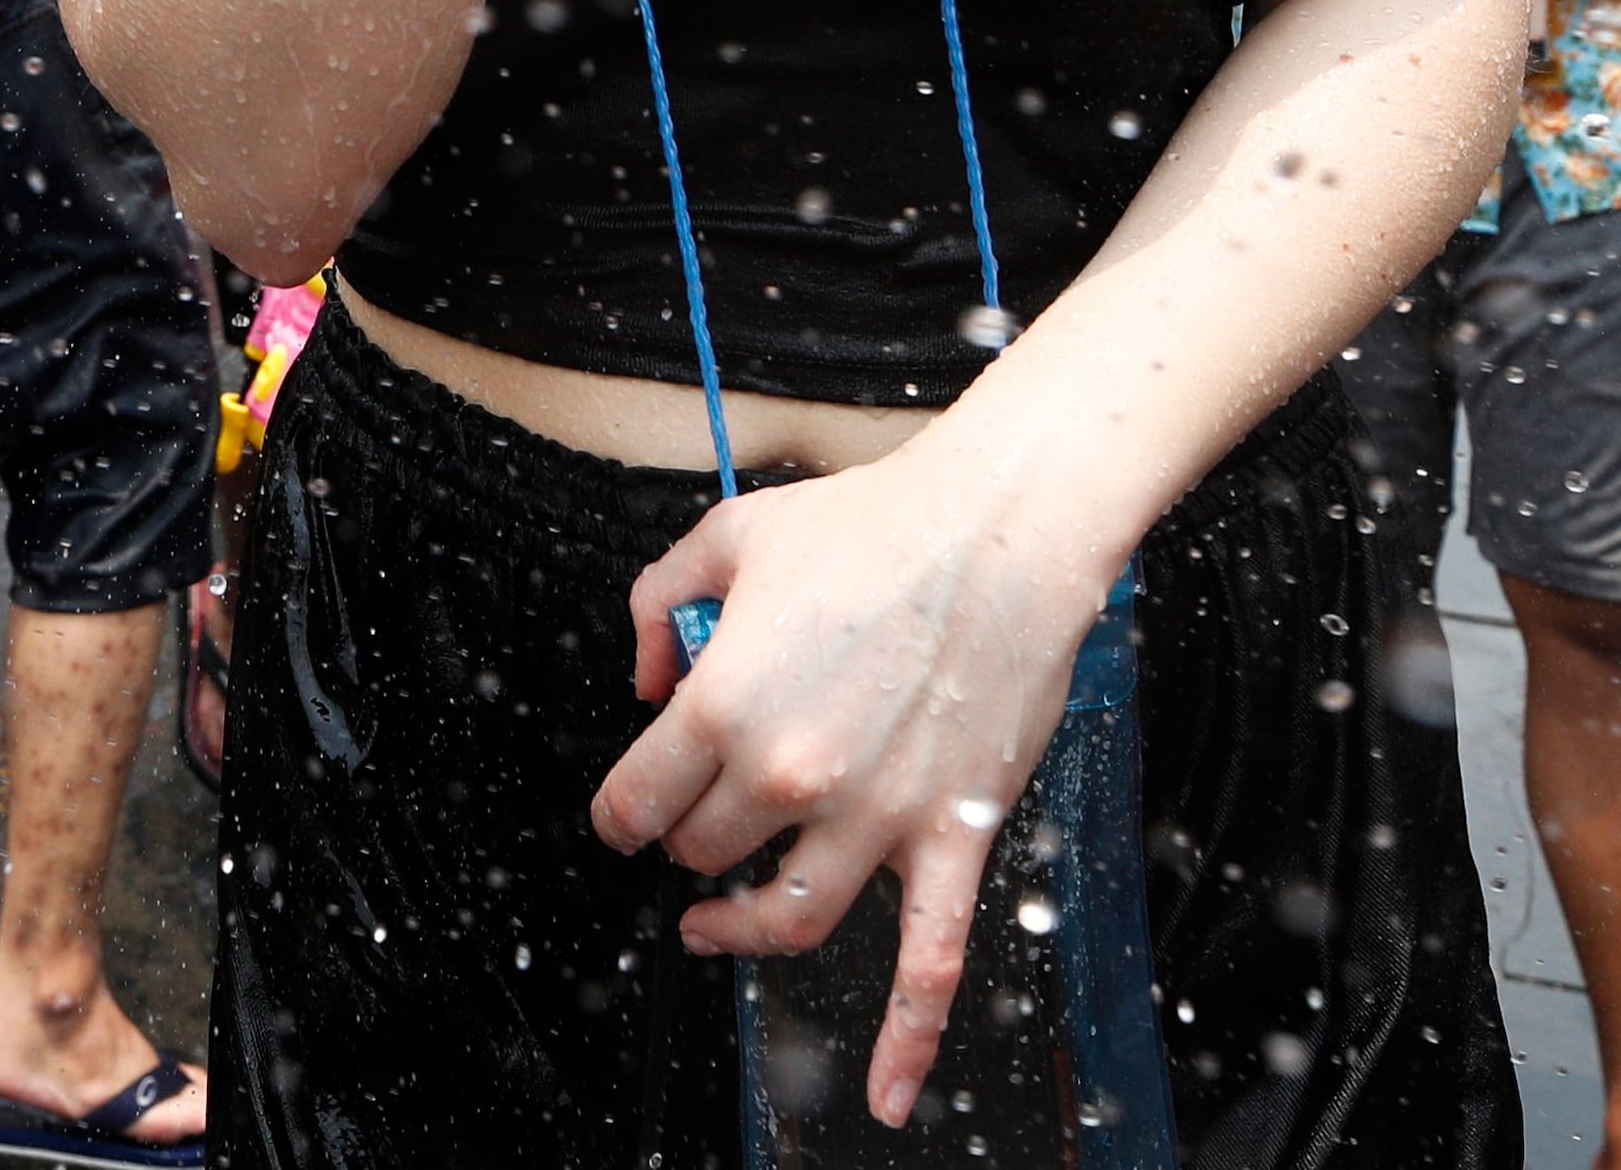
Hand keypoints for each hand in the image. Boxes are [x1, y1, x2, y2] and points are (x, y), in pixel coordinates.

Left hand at [590, 433, 1109, 1128]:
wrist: (998, 527)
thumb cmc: (870, 523)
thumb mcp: (727, 536)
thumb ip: (657, 603)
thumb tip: (644, 680)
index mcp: (723, 706)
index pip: (635, 802)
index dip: (622, 812)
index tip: (627, 813)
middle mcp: (791, 775)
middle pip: (705, 853)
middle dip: (689, 840)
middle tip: (697, 818)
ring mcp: (874, 818)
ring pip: (784, 918)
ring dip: (741, 928)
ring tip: (716, 923)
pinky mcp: (950, 836)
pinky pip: (932, 964)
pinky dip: (911, 1043)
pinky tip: (890, 1097)